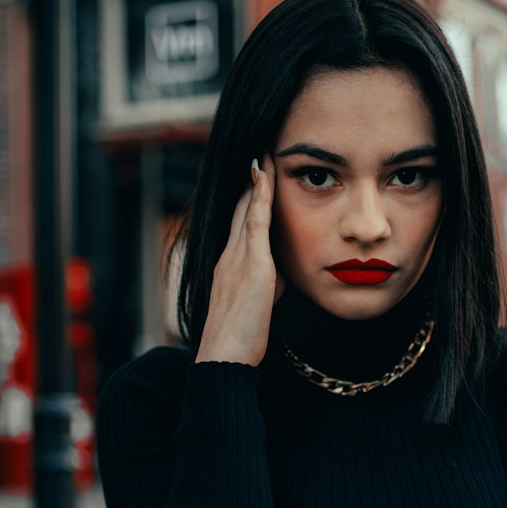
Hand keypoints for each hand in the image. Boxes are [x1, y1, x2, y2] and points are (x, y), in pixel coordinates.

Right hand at [195, 155, 284, 366]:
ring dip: (256, 180)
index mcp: (229, 264)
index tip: (256, 178)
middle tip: (259, 154)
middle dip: (250, 182)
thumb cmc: (242, 337)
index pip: (241, 223)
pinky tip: (263, 175)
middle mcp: (228, 255)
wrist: (226, 354)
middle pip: (240, 209)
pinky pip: (254, 221)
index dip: (249, 199)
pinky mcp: (250, 264)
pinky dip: (259, 196)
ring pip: (246, 209)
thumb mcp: (259, 304)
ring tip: (263, 153)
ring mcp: (236, 257)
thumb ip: (269, 284)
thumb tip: (281, 276)